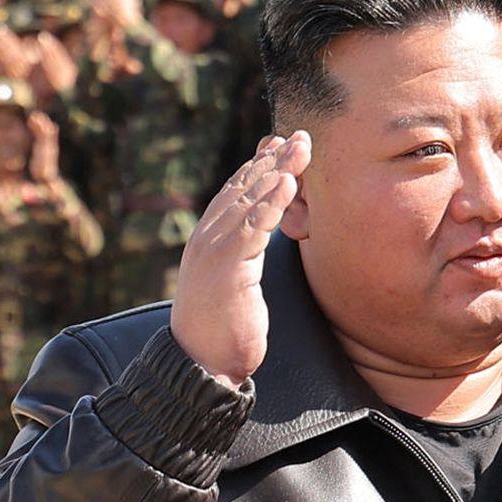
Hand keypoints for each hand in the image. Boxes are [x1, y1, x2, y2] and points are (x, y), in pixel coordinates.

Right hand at [169, 133, 312, 383]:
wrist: (201, 365)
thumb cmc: (221, 331)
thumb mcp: (235, 286)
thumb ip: (245, 258)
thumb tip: (261, 242)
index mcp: (209, 241)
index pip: (234, 194)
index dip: (257, 167)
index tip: (279, 145)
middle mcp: (208, 238)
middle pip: (243, 188)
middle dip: (272, 160)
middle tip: (300, 136)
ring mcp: (214, 250)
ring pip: (248, 200)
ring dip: (276, 170)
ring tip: (301, 148)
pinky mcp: (227, 266)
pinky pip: (252, 227)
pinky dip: (270, 202)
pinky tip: (287, 182)